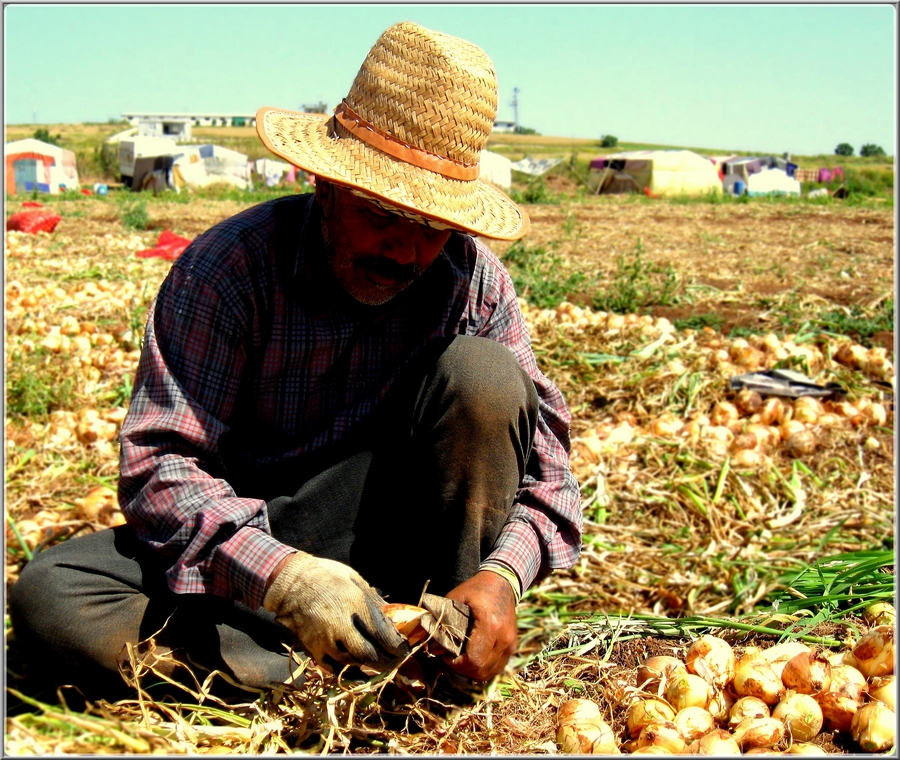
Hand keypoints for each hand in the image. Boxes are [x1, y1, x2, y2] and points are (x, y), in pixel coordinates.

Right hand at [263, 552, 408, 671]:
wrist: (290, 583)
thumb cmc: (326, 576)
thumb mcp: (354, 579)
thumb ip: (372, 600)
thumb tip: (390, 617)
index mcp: (354, 603)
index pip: (382, 634)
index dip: (397, 646)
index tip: (404, 649)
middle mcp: (340, 625)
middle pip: (370, 654)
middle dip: (387, 661)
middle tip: (396, 661)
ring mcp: (325, 639)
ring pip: (353, 662)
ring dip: (370, 665)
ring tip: (381, 662)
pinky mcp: (313, 649)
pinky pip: (334, 668)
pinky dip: (349, 671)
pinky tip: (359, 669)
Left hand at [440, 570, 517, 680]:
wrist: (503, 583)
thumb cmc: (477, 589)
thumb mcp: (456, 598)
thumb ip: (444, 623)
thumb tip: (433, 648)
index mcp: (490, 625)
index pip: (473, 660)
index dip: (456, 664)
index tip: (445, 654)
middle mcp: (504, 638)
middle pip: (481, 671)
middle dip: (462, 669)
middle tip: (450, 657)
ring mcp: (511, 644)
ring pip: (489, 673)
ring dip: (472, 671)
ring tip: (460, 658)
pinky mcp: (512, 647)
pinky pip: (497, 668)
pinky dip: (483, 668)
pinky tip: (472, 657)